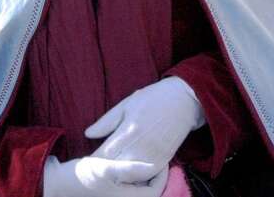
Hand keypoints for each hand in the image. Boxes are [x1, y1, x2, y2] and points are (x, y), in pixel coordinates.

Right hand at [42, 155, 165, 196]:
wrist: (58, 182)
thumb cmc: (82, 175)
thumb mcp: (105, 168)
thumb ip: (129, 168)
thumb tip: (153, 166)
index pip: (155, 192)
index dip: (162, 176)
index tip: (161, 159)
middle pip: (148, 192)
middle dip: (155, 177)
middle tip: (157, 157)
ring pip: (139, 189)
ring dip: (145, 178)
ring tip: (146, 159)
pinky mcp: (111, 193)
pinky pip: (130, 187)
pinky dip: (135, 178)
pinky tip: (131, 164)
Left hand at [86, 77, 204, 175]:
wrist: (185, 100)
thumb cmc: (154, 98)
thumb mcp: (127, 104)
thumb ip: (106, 121)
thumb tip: (88, 134)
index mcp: (127, 131)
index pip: (104, 155)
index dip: (95, 160)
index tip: (90, 161)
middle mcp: (139, 146)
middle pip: (115, 169)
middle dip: (106, 168)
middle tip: (100, 165)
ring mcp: (152, 155)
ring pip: (130, 175)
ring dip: (120, 174)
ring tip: (114, 169)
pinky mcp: (164, 160)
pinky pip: (146, 175)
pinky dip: (137, 175)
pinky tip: (131, 169)